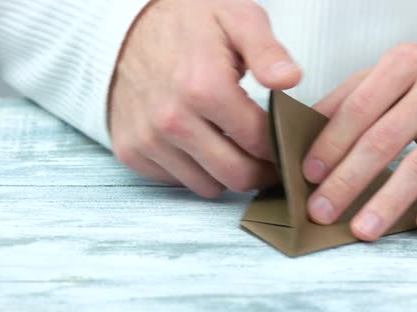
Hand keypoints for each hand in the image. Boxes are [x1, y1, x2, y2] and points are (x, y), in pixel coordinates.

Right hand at [109, 0, 300, 197]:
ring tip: (234, 147)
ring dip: (227, 173)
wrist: (126, 28)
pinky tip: (201, 145)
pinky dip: (194, 170)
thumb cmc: (187, 23)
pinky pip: (177, 182)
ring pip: (208, 187)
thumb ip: (267, 51)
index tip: (287, 144)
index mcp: (203, 87)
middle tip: (269, 159)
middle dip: (262, 171)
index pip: (260, 142)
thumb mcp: (236, 18)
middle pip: (237, 176)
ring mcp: (147, 139)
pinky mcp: (130, 151)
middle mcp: (172, 121)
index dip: (281, 147)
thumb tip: (290, 79)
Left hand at [302, 43, 416, 239]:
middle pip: (384, 140)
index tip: (307, 174)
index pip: (358, 109)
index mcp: (404, 64)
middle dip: (347, 180)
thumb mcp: (387, 75)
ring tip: (362, 230)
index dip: (330, 144)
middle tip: (322, 211)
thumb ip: (346, 100)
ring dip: (388, 202)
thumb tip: (300, 132)